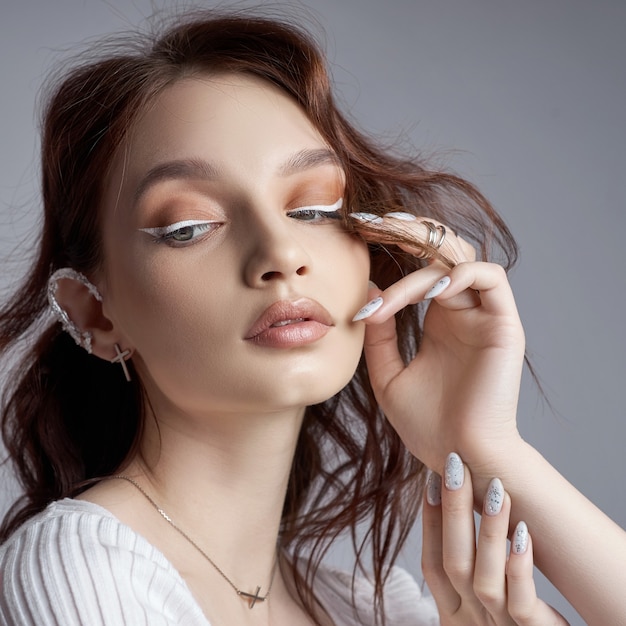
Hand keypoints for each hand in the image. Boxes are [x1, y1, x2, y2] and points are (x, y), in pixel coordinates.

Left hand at [352, 213, 526, 472]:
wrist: (459, 457)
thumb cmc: (426, 426)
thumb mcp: (388, 376)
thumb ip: (379, 335)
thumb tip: (369, 289)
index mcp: (438, 322)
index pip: (418, 269)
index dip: (390, 251)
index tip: (355, 243)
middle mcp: (461, 312)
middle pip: (439, 252)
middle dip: (406, 233)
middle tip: (371, 223)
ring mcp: (484, 316)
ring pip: (457, 261)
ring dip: (422, 261)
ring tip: (390, 279)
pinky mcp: (504, 325)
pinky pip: (489, 279)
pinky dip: (458, 276)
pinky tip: (429, 294)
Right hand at [422, 455, 567, 625]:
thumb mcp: (482, 603)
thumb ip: (474, 567)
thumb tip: (463, 507)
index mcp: (454, 611)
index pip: (432, 563)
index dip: (429, 520)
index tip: (432, 477)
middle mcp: (470, 621)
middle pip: (453, 564)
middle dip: (453, 511)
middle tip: (456, 465)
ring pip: (484, 581)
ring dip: (488, 531)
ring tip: (497, 489)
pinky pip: (522, 606)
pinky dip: (519, 569)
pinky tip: (523, 534)